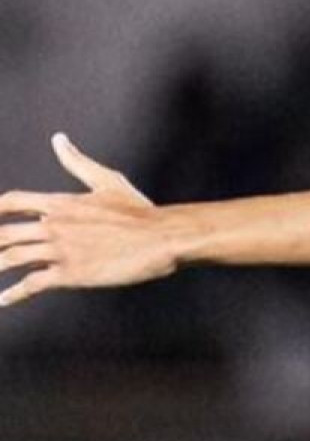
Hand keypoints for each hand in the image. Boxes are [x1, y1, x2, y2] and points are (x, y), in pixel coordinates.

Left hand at [0, 135, 176, 306]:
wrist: (162, 238)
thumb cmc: (139, 211)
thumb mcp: (107, 181)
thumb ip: (77, 162)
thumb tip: (59, 139)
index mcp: (60, 203)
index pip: (11, 202)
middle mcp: (54, 225)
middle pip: (3, 234)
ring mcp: (61, 250)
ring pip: (11, 258)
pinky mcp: (71, 274)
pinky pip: (32, 284)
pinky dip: (14, 294)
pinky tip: (4, 300)